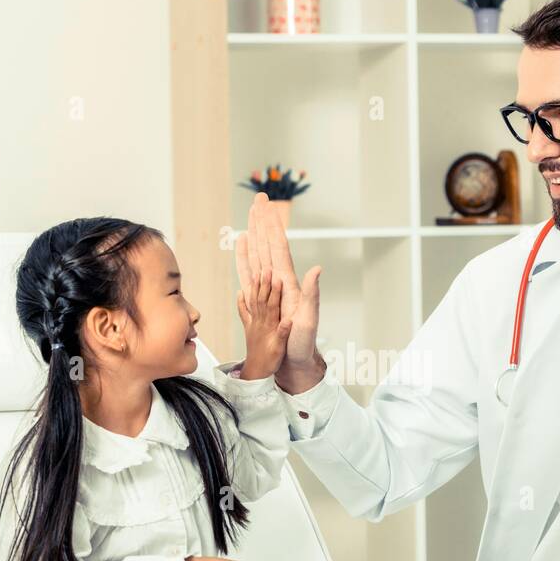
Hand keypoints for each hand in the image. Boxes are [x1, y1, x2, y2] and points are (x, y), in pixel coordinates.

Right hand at [234, 193, 322, 385]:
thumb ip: (312, 294)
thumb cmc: (303, 343)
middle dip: (263, 221)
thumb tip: (316, 269)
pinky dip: (245, 256)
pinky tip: (243, 245)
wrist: (296, 361)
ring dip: (254, 233)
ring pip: (259, 253)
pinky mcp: (262, 297)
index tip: (267, 207)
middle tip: (260, 199)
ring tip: (251, 214)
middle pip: (268, 244)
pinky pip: (250, 271)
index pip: (278, 248)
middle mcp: (279, 281)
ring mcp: (270, 288)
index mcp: (289, 283)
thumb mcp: (309, 319)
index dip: (272, 227)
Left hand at [236, 264, 291, 379]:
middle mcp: (259, 323)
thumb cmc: (269, 361)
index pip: (272, 305)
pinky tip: (240, 292)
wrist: (256, 372)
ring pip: (253, 302)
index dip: (274, 291)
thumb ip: (283, 334)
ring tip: (255, 273)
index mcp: (269, 327)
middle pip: (261, 299)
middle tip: (265, 269)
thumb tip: (288, 321)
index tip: (277, 278)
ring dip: (255, 287)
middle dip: (264, 283)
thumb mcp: (279, 349)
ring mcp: (253, 324)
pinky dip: (241, 301)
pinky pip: (244, 312)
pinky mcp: (249, 328)